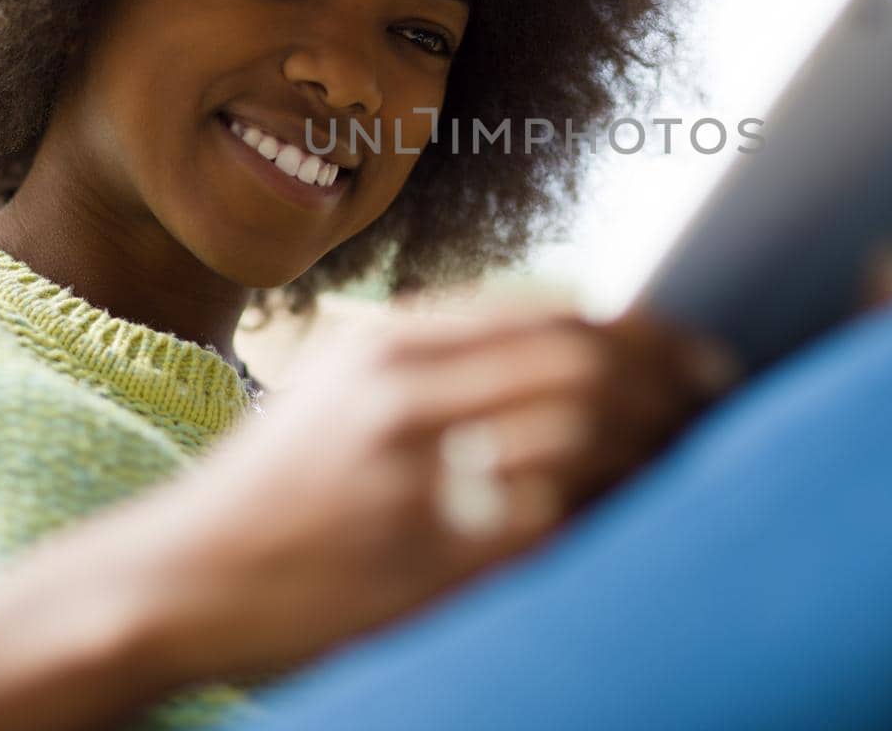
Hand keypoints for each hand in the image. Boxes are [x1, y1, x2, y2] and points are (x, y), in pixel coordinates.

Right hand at [118, 304, 739, 688]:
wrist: (173, 580)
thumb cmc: (270, 488)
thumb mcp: (335, 387)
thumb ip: (434, 354)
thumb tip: (557, 334)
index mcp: (387, 344)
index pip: (551, 311)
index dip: (642, 328)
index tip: (693, 349)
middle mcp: (400, 391)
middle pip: (580, 358)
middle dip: (669, 374)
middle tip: (717, 392)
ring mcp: (410, 474)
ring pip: (579, 428)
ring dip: (655, 438)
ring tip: (688, 452)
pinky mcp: (419, 558)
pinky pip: (550, 516)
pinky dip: (610, 505)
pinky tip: (636, 512)